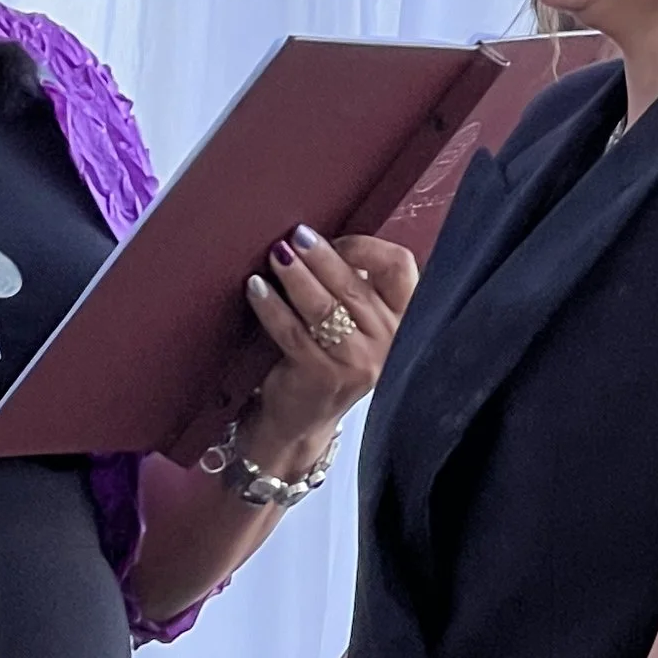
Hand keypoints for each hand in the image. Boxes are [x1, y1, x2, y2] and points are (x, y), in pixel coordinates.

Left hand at [243, 231, 418, 462]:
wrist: (302, 422)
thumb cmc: (326, 360)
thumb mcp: (354, 325)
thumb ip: (353, 286)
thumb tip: (320, 237)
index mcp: (401, 320)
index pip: (401, 268)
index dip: (366, 247)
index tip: (335, 241)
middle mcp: (387, 342)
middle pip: (355, 284)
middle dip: (321, 256)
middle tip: (296, 236)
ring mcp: (357, 363)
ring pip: (324, 307)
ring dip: (296, 276)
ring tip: (275, 255)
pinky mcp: (322, 377)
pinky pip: (292, 331)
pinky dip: (271, 305)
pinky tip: (255, 288)